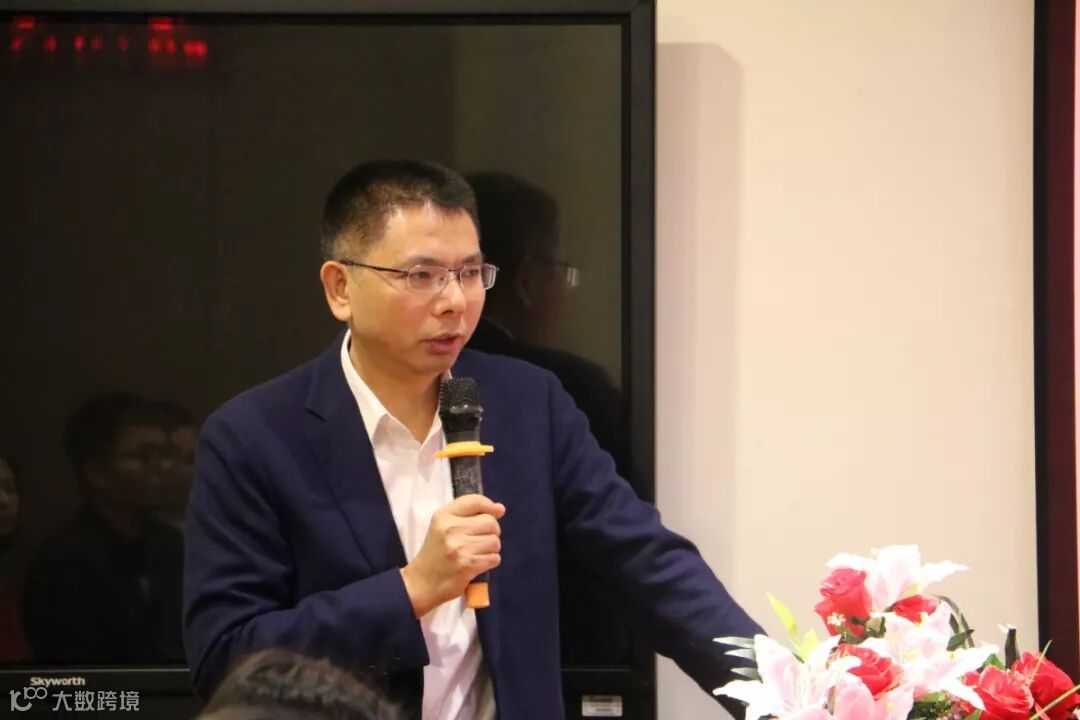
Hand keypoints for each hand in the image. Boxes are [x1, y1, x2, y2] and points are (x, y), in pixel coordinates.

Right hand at [400, 494, 504, 617]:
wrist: (422, 582)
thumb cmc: (436, 553)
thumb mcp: (443, 527)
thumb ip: (469, 514)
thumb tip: (500, 509)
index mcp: (443, 516)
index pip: (475, 501)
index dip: (490, 505)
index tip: (496, 512)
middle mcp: (451, 529)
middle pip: (490, 522)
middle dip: (492, 531)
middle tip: (480, 539)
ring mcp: (459, 548)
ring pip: (494, 541)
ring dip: (491, 549)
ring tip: (477, 553)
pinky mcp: (468, 565)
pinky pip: (494, 558)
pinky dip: (490, 561)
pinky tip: (477, 563)